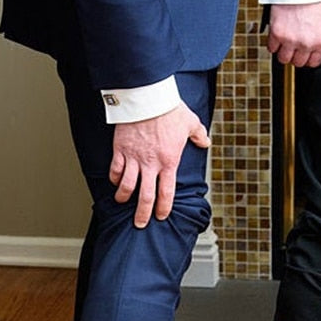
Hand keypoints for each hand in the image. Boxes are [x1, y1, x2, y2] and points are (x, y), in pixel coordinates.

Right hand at [110, 103, 210, 227]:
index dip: (164, 207)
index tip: (161, 216)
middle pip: (145, 197)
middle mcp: (150, 164)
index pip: (166, 193)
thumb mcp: (190, 122)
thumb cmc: (168, 109)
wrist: (147, 97)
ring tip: (122, 202)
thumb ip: (198, 135)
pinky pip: (115, 170)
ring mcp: (133, 158)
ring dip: (124, 198)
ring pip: (127, 187)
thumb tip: (205, 141)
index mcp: (168, 162)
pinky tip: (115, 182)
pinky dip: (114, 178)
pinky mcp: (120, 150)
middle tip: (140, 223)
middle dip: (142, 214)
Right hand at [267, 1, 320, 67]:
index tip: (305, 56)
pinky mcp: (277, 35)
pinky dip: (273, 44)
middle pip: (298, 62)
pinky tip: (277, 37)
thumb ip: (317, 38)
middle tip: (294, 47)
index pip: (314, 62)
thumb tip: (311, 48)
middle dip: (295, 55)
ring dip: (283, 52)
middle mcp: (306, 43)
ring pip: (284, 58)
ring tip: (285, 43)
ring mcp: (290, 40)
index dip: (308, 59)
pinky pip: (272, 48)